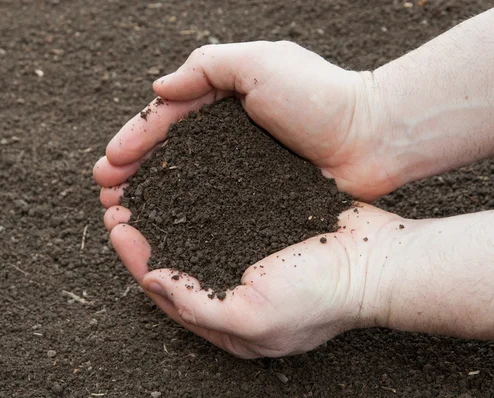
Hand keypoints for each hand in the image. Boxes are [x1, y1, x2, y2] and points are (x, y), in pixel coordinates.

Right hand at [93, 41, 396, 200]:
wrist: (375, 137)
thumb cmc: (321, 96)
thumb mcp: (260, 63)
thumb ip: (207, 68)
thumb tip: (159, 88)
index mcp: (223, 102)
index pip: (167, 120)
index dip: (135, 140)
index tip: (109, 164)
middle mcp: (227, 136)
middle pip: (168, 155)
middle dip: (132, 172)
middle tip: (104, 193)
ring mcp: (241, 169)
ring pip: (185, 183)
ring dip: (150, 196)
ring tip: (119, 213)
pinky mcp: (258, 198)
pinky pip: (214, 206)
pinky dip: (186, 216)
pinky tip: (165, 228)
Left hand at [99, 195, 403, 357]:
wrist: (377, 261)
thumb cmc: (322, 296)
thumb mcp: (256, 317)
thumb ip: (196, 304)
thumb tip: (150, 281)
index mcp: (225, 318)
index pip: (164, 288)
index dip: (136, 257)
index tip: (117, 224)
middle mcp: (231, 286)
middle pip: (174, 257)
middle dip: (144, 230)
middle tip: (117, 198)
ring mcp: (248, 254)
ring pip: (192, 231)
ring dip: (166, 208)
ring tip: (141, 181)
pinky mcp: (263, 226)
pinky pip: (220, 212)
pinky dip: (198, 195)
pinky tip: (184, 173)